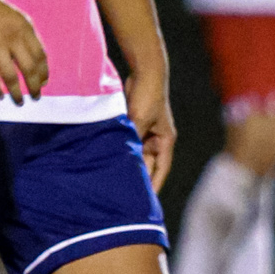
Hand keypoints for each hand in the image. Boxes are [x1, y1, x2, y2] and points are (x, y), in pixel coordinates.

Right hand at [0, 0, 47, 101]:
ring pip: (11, 76)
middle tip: (35, 97)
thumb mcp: (16, 19)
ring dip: (16, 93)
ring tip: (19, 102)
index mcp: (25, 29)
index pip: (40, 56)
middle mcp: (13, 37)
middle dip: (34, 87)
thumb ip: (26, 38)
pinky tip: (0, 95)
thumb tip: (36, 63)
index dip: (43, 73)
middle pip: (29, 69)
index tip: (43, 84)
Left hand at [123, 63, 175, 191]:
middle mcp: (157, 138)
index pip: (161, 169)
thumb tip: (121, 156)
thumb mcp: (140, 120)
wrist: (144, 72)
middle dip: (138, 178)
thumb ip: (132, 138)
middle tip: (125, 196)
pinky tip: (109, 161)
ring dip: (127, 164)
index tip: (147, 201)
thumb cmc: (147, 96)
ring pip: (136, 154)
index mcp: (165, 140)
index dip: (154, 185)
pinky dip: (120, 150)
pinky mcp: (134, 124)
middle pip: (147, 164)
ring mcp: (145, 131)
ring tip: (115, 182)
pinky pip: (127, 142)